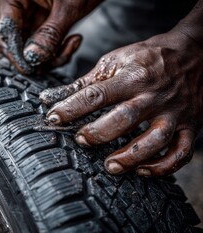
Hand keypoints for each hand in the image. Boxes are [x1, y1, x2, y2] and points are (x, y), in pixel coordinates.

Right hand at [0, 0, 101, 73]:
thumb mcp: (69, 7)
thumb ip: (50, 34)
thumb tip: (32, 58)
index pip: (6, 30)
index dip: (16, 52)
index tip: (30, 67)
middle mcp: (16, 3)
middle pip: (12, 40)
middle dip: (33, 56)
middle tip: (52, 61)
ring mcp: (28, 12)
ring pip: (28, 44)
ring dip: (49, 54)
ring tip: (70, 46)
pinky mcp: (41, 19)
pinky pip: (41, 41)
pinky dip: (56, 48)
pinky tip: (72, 41)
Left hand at [40, 29, 202, 175]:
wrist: (193, 54)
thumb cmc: (147, 58)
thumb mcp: (114, 61)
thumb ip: (84, 82)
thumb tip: (51, 97)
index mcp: (132, 77)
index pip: (96, 95)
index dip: (71, 108)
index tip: (53, 118)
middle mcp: (153, 96)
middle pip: (125, 118)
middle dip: (99, 133)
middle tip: (81, 140)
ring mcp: (174, 112)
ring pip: (154, 140)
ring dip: (130, 157)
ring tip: (110, 166)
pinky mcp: (190, 125)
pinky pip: (182, 152)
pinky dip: (163, 167)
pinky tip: (143, 170)